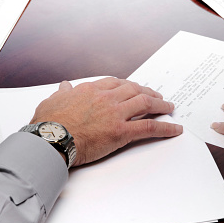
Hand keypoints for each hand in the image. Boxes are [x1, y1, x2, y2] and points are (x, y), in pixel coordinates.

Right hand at [30, 77, 182, 165]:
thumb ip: (62, 93)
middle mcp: (106, 98)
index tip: (133, 87)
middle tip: (157, 96)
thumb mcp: (52, 101)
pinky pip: (149, 127)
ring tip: (169, 107)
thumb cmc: (48, 124)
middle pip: (134, 89)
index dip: (127, 85)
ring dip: (160, 104)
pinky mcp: (121, 132)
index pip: (114, 82)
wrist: (51, 139)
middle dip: (148, 92)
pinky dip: (165, 127)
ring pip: (145, 104)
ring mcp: (115, 114)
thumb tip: (64, 86)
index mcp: (90, 90)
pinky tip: (175, 128)